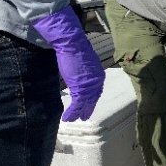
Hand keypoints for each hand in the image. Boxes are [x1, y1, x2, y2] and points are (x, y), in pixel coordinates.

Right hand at [32, 6, 104, 120]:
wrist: (72, 45)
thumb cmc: (75, 52)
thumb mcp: (83, 65)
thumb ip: (85, 74)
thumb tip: (81, 77)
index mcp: (98, 75)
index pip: (96, 91)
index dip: (92, 100)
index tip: (88, 106)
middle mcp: (97, 82)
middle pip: (92, 99)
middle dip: (88, 109)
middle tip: (83, 117)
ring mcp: (89, 86)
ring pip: (84, 104)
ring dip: (78, 113)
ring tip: (73, 119)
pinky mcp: (80, 89)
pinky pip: (77, 105)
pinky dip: (72, 112)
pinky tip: (67, 117)